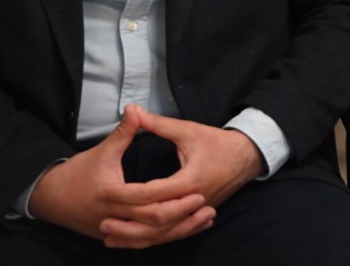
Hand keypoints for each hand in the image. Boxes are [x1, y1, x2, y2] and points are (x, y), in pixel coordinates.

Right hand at [28, 105, 213, 247]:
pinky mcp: (115, 237)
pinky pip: (144, 242)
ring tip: (205, 219)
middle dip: (182, 216)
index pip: (147, 200)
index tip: (198, 190)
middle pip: (153, 223)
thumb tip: (135, 107)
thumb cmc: (76, 173)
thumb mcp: (103, 150)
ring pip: (151, 238)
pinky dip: (165, 237)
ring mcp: (113, 231)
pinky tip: (185, 229)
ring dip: (179, 230)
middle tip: (207, 204)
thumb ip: (124, 131)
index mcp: (111, 195)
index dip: (174, 197)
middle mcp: (112, 217)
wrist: (49, 198)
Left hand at [99, 108, 262, 245]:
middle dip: (127, 221)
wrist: (247, 156)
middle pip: (155, 219)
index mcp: (189, 179)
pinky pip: (172, 232)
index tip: (104, 191)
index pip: (151, 193)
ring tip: (111, 236)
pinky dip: (152, 237)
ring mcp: (196, 211)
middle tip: (102, 220)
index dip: (125, 193)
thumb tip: (133, 111)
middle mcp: (193, 200)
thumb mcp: (187, 130)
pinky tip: (134, 239)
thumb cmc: (218, 143)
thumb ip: (158, 124)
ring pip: (163, 232)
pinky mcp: (197, 215)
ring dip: (136, 236)